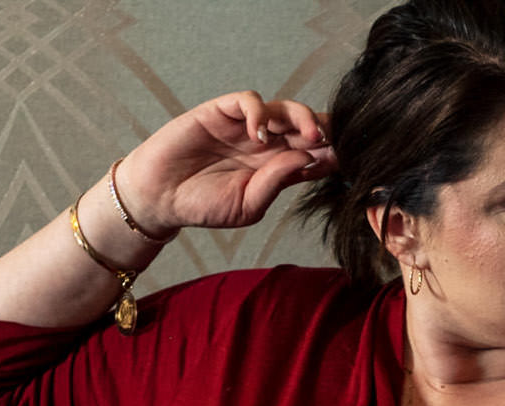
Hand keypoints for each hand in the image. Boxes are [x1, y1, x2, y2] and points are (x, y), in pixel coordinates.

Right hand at [118, 93, 334, 234]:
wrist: (160, 197)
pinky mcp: (221, 112)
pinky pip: (249, 101)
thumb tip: (305, 160)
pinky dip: (259, 112)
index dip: (331, 153)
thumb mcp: (247, 206)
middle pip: (306, 127)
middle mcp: (267, 145)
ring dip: (301, 117)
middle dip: (324, 130)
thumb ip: (275, 183)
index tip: (344, 159)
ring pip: (285, 108)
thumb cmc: (203, 205)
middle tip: (329, 142)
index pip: (314, 154)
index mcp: (278, 169)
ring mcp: (245, 126)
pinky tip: (258, 133)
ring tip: (306, 135)